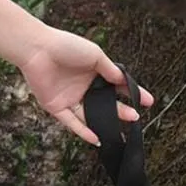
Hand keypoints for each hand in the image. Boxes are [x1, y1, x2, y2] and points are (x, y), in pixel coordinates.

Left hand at [18, 26, 153, 145]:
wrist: (38, 49)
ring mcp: (70, 98)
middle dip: (122, 111)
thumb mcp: (95, 55)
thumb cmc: (66, 46)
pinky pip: (72, 123)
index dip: (132, 93)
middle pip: (106, 103)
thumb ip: (110, 70)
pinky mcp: (56, 107)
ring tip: (121, 131)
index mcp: (93, 73)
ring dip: (106, 123)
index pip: (117, 86)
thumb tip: (125, 81)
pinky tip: (96, 138)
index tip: (148, 101)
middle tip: (136, 117)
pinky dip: (83, 131)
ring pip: (91, 116)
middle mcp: (83, 87)